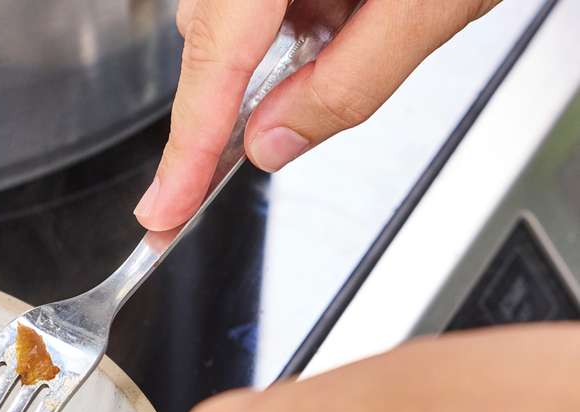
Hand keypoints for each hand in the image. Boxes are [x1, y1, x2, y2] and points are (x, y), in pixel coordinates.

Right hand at [136, 0, 502, 230]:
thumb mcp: (431, 6)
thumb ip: (349, 83)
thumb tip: (273, 143)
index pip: (217, 58)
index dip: (188, 145)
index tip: (165, 207)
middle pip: (213, 36)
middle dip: (235, 98)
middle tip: (256, 140)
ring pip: (231, 17)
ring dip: (277, 52)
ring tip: (359, 25)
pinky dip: (292, 21)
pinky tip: (347, 9)